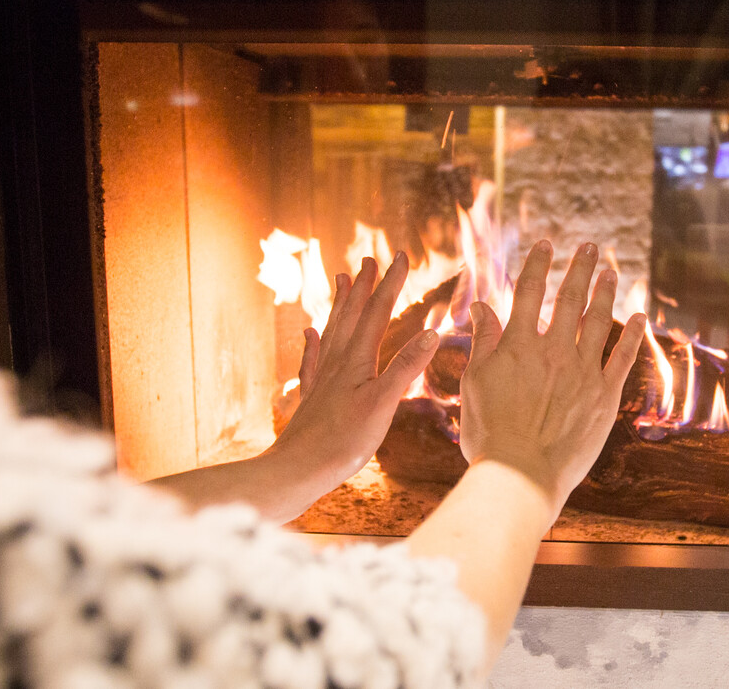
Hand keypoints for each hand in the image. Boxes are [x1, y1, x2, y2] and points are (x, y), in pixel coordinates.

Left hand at [267, 253, 440, 488]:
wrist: (297, 471)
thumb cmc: (342, 442)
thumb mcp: (383, 405)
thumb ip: (405, 368)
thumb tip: (431, 332)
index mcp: (356, 361)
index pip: (376, 313)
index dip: (390, 284)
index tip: (401, 257)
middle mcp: (336, 363)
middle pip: (352, 315)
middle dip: (363, 286)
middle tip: (368, 259)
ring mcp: (322, 379)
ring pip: (332, 331)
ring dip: (341, 305)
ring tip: (341, 281)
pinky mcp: (312, 398)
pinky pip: (313, 360)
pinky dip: (314, 342)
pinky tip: (310, 334)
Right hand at [458, 241, 647, 506]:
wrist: (521, 475)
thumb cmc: (490, 434)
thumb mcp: (475, 383)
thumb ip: (483, 342)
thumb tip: (482, 306)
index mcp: (518, 346)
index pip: (528, 293)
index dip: (537, 265)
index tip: (545, 245)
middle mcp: (554, 352)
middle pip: (569, 299)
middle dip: (579, 269)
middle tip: (589, 247)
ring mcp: (583, 373)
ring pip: (598, 322)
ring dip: (604, 293)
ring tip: (610, 272)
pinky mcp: (604, 397)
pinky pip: (622, 359)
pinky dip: (632, 335)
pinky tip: (638, 318)